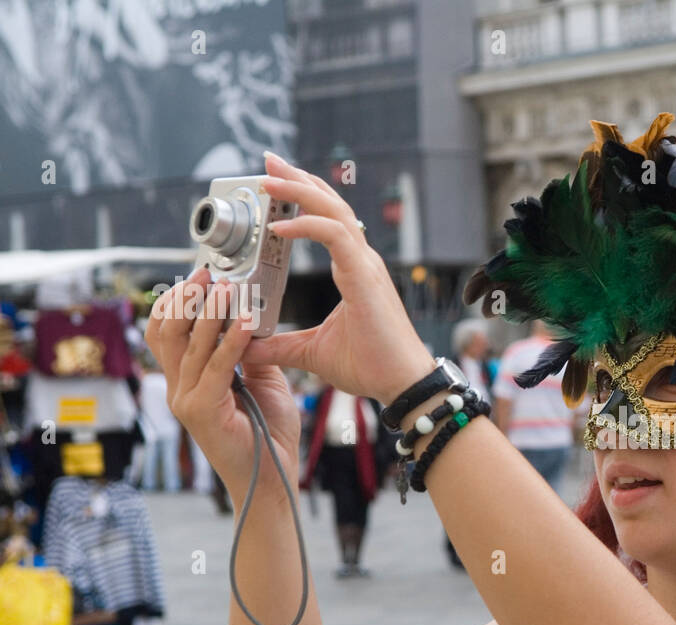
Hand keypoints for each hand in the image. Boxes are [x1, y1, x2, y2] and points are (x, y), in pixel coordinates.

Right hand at [145, 269, 300, 503]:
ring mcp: (186, 401)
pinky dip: (231, 342)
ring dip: (209, 314)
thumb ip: (251, 354)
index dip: (178, 301)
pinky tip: (246, 322)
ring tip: (226, 288)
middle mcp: (179, 389)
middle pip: (169, 333)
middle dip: (186, 298)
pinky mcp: (202, 412)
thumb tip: (252, 319)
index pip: (167, 333)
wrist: (271, 480)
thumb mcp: (262, 383)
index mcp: (188, 381)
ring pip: (190, 346)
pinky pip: (217, 368)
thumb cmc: (268, 434)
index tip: (200, 276)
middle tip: (206, 273)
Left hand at [240, 152, 436, 403]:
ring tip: (269, 180)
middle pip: (331, 205)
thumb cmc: (371, 366)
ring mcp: (366, 267)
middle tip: (268, 163)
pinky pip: (336, 237)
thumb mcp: (312, 353)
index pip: (328, 221)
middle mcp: (362, 261)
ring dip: (299, 192)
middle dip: (298, 180)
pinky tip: (280, 226)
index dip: (304, 198)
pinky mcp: (366, 278)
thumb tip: (247, 347)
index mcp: (354, 271)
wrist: (401, 384)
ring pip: (334, 212)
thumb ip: (281, 345)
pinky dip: (308, 226)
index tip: (274, 185)